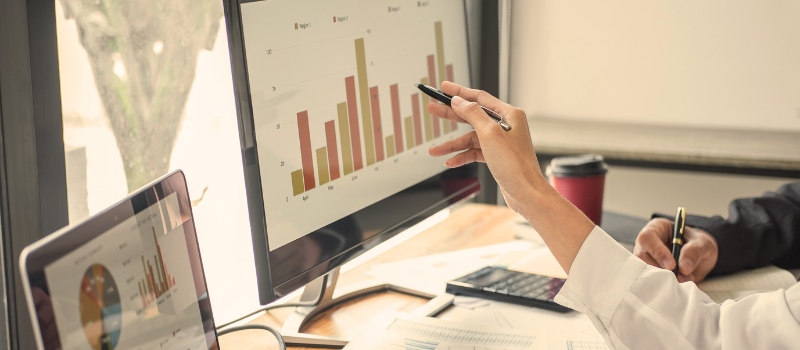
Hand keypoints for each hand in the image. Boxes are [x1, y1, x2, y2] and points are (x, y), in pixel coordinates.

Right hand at [427, 82, 594, 273]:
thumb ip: (473, 114)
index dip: (460, 92)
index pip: (480, 97)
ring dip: (452, 144)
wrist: (526, 193)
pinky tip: (450, 161)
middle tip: (433, 109)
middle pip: (472, 115)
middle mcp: (506, 126)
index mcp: (509, 115)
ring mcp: (500, 142)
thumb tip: (459, 101)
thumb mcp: (490, 134)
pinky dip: (462, 156)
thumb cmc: (515, 164)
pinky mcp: (496, 156)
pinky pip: (474, 152)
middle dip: (451, 114)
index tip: (444, 87)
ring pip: (470, 138)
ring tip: (434, 150)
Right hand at [633, 218, 718, 281]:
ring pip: (645, 270)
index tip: (672, 265)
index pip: (648, 238)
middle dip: (660, 269)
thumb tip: (683, 267)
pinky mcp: (650, 273)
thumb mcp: (702, 243)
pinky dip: (664, 284)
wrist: (701, 258)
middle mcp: (648, 244)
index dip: (657, 252)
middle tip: (679, 277)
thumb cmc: (698, 244)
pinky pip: (651, 280)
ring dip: (663, 278)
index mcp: (657, 228)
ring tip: (682, 280)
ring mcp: (647, 259)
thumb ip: (694, 251)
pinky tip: (678, 284)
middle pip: (642, 256)